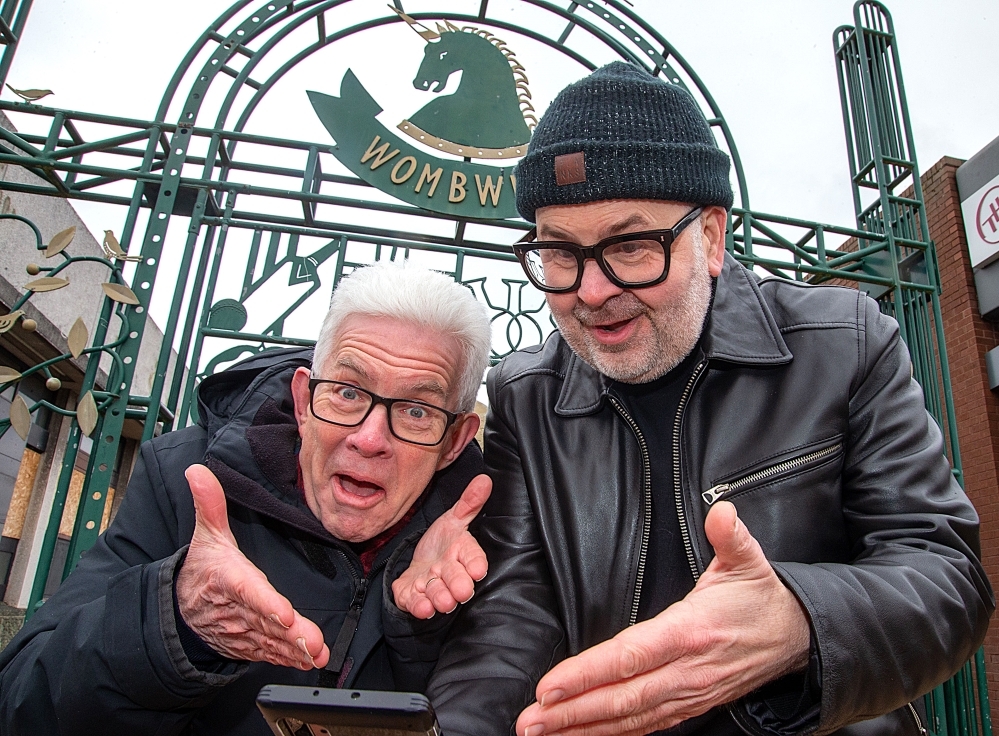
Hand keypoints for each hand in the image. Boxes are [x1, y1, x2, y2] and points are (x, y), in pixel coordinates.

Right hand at [175, 464, 330, 669]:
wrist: (181, 611)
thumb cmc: (203, 569)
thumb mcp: (206, 534)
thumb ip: (209, 504)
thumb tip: (198, 470)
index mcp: (227, 579)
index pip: (247, 591)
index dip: (265, 604)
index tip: (284, 613)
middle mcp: (235, 609)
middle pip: (265, 621)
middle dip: (290, 633)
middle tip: (313, 641)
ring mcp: (243, 630)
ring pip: (270, 641)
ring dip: (295, 648)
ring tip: (317, 652)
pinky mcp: (250, 644)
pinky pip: (269, 653)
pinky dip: (289, 658)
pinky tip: (309, 660)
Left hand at [392, 474, 491, 618]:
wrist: (419, 566)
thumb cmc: (441, 544)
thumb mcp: (452, 520)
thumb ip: (469, 503)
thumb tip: (485, 480)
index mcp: (461, 554)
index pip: (473, 558)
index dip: (476, 564)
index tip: (478, 570)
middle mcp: (448, 574)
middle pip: (456, 580)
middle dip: (458, 585)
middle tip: (460, 591)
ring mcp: (431, 587)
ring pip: (437, 595)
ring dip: (439, 598)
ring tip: (440, 601)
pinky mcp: (412, 597)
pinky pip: (414, 603)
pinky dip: (417, 606)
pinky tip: (420, 606)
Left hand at [516, 501, 809, 735]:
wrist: (798, 638)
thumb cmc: (761, 597)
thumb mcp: (748, 562)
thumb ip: (730, 537)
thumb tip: (723, 513)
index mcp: (691, 632)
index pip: (629, 657)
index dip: (587, 673)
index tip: (549, 685)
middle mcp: (686, 671)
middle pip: (621, 698)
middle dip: (571, 712)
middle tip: (529, 721)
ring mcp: (688, 694)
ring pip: (629, 719)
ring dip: (582, 728)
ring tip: (540, 733)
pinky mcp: (689, 706)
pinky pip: (644, 726)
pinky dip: (611, 735)